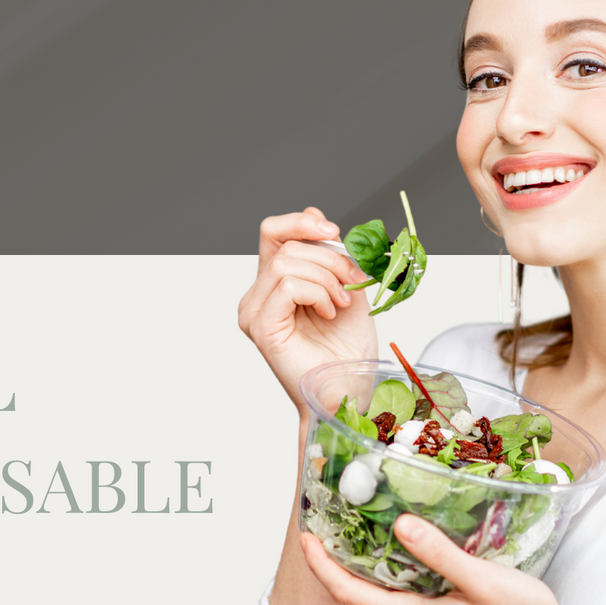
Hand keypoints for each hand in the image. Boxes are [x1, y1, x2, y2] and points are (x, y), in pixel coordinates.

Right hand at [238, 207, 376, 408]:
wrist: (348, 391)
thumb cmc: (347, 351)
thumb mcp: (347, 286)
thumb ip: (330, 253)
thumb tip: (312, 213)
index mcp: (274, 283)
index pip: (273, 233)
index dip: (301, 223)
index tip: (333, 232)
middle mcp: (257, 295)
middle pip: (284, 245)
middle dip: (329, 258)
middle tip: (351, 284)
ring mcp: (254, 311)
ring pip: (285, 263)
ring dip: (326, 278)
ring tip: (341, 303)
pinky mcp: (260, 326)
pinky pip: (287, 286)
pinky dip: (317, 293)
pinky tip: (329, 313)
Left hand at [298, 515, 605, 604]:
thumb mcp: (481, 580)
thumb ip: (438, 554)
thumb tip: (400, 526)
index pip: (347, 594)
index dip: (320, 565)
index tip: (306, 536)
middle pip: (361, 596)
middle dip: (342, 561)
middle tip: (333, 521)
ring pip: (385, 599)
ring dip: (372, 568)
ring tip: (367, 528)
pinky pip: (405, 604)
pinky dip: (398, 579)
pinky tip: (409, 554)